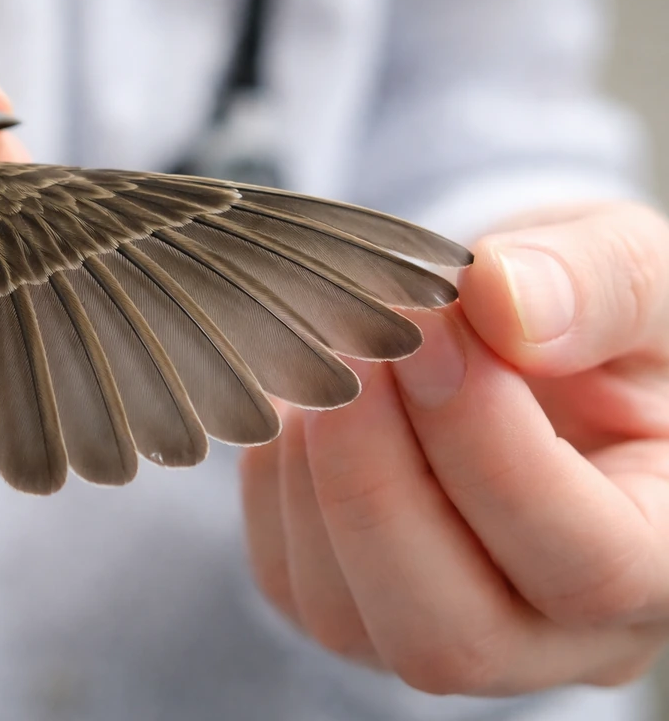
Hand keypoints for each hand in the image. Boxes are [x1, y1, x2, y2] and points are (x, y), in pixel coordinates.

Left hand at [240, 201, 668, 694]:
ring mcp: (437, 630)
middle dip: (378, 478)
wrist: (525, 351)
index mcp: (658, 561)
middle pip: (452, 634)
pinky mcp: (348, 608)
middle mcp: (550, 635)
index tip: (432, 329)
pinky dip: (279, 476)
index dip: (489, 446)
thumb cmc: (597, 324)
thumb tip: (503, 298)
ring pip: (346, 616)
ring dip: (320, 471)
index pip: (586, 567)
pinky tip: (313, 398)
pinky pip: (285, 575)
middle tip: (358, 347)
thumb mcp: (635, 274)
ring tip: (339, 357)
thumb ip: (599, 284)